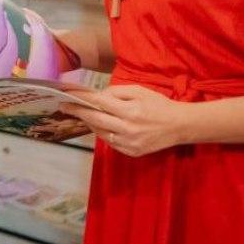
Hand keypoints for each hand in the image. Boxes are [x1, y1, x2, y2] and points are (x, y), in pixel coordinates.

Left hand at [57, 85, 191, 156]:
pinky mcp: (131, 152)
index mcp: (130, 111)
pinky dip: (103, 132)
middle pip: (95, 119)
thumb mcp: (140, 91)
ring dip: (89, 122)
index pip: (99, 103)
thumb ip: (117, 92)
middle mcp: (127, 128)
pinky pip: (110, 142)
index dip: (82, 98)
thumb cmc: (159, 105)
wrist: (179, 126)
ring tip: (81, 114)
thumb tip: (97, 95)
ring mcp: (129, 143)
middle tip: (63, 106)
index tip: (68, 94)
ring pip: (100, 132)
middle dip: (77, 112)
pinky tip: (99, 125)